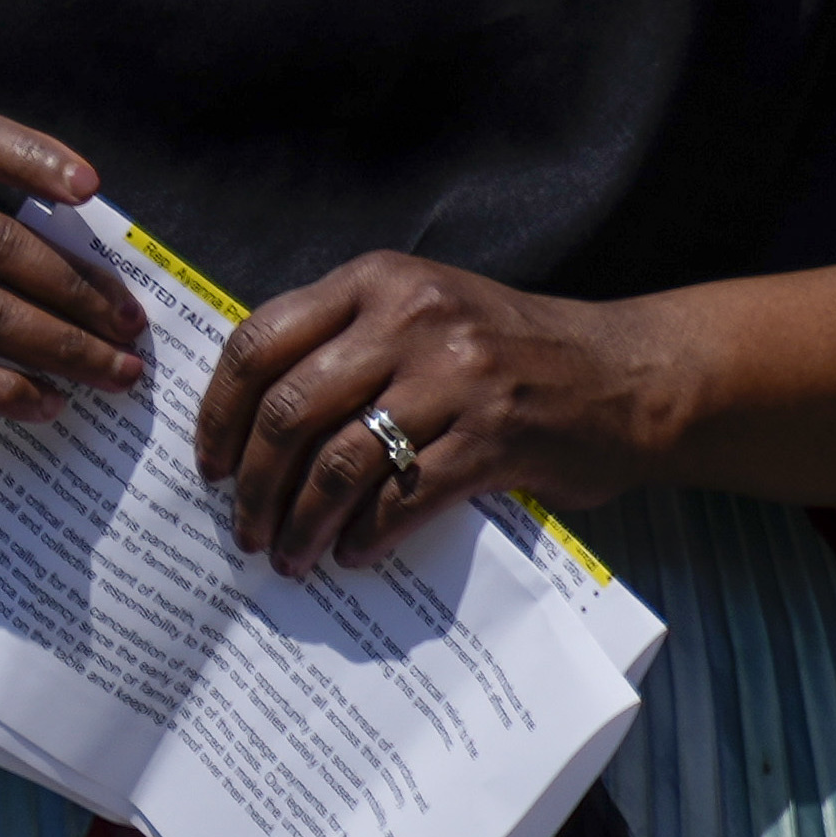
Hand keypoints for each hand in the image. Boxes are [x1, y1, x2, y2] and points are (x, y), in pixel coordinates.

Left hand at [203, 251, 692, 569]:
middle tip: (241, 527)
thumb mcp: (419, 312)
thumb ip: (343, 341)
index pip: (260, 343)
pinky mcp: (495, 437)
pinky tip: (353, 554)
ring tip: (288, 554)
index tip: (209, 465)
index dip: (221, 413)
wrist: (626, 375)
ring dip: (302, 521)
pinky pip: (405, 496)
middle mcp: (408, 319)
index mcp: (374, 282)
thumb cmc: (507, 350)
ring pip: (340, 462)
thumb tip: (251, 423)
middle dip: (254, 483)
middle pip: (290, 411)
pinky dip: (367, 534)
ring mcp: (454, 377)